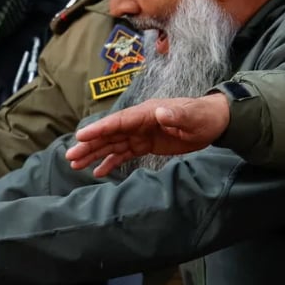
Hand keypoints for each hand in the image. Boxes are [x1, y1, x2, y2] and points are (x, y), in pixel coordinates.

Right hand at [66, 95, 229, 176]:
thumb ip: (176, 115)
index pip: (118, 121)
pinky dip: (110, 162)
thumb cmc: (204, 117)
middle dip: (89, 145)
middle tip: (70, 156)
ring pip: (112, 145)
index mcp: (147, 113)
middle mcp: (139, 122)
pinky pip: (124, 154)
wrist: (214, 123)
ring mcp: (141, 134)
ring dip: (94, 154)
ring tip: (75, 165)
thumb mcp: (193, 116)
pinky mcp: (146, 144)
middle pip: (109, 134)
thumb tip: (160, 113)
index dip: (99, 129)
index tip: (81, 136)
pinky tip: (97, 172)